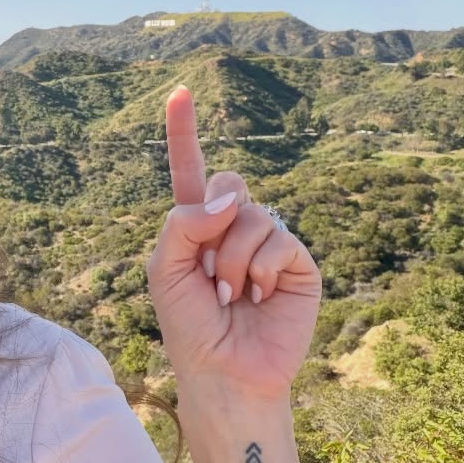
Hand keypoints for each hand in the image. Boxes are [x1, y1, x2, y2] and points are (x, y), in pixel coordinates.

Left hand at [146, 86, 322, 400]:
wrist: (224, 372)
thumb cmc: (189, 325)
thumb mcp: (164, 269)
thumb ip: (184, 223)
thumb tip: (232, 196)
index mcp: (196, 226)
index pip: (191, 171)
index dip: (183, 131)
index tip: (179, 90)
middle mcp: (234, 227)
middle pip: (229, 183)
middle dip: (213, 226)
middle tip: (209, 274)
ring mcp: (269, 243)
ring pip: (250, 214)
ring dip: (232, 259)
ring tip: (231, 295)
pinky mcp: (298, 263)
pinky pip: (278, 238)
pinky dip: (260, 269)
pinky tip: (258, 297)